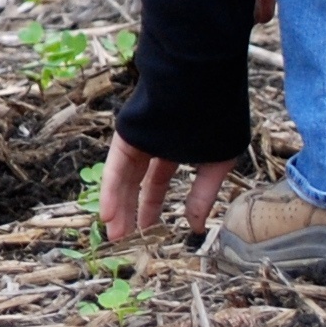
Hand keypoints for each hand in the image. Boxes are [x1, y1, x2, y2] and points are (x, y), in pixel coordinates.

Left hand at [97, 131, 239, 241]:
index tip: (151, 232)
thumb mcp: (217, 163)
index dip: (154, 206)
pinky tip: (107, 213)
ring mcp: (140, 138)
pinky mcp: (129, 134)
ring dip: (119, 208)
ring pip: (124, 178)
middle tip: (127, 241)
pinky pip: (117, 166)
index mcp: (177, 147)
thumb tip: (195, 227)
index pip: (159, 182)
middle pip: (138, 183)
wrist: (204, 85)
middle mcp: (154, 144)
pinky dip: (111, 190)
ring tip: (115, 236)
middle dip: (133, 212)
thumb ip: (203, 195)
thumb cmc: (218, 118)